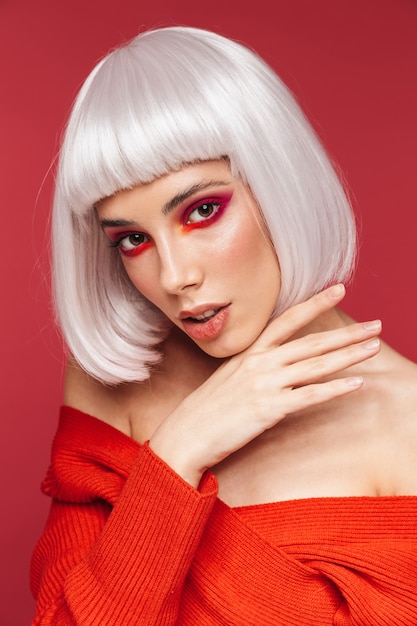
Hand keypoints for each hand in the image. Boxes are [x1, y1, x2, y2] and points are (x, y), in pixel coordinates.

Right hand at [149, 285, 381, 486]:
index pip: (287, 320)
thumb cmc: (208, 408)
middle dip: (346, 333)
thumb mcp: (230, 377)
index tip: (338, 288)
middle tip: (376, 324)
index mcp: (250, 352)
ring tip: (373, 346)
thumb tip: (279, 363)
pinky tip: (356, 384)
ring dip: (348, 355)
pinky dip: (334, 389)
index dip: (315, 303)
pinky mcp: (269, 409)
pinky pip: (309, 396)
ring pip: (315, 365)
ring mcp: (265, 384)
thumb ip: (255, 366)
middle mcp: (260, 363)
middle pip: (310, 342)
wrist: (187, 434)